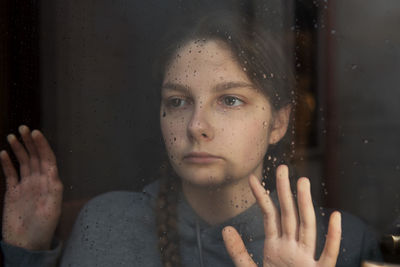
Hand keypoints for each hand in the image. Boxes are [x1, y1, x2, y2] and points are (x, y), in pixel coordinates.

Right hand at [1, 125, 62, 249]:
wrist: (26, 244)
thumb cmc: (43, 229)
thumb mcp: (52, 210)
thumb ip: (54, 192)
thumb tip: (53, 175)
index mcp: (50, 183)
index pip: (47, 159)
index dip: (42, 145)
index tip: (36, 133)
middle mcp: (39, 181)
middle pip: (35, 157)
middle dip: (30, 142)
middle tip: (23, 128)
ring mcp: (26, 186)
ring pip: (23, 162)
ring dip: (18, 149)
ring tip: (12, 136)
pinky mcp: (13, 193)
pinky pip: (10, 174)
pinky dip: (6, 164)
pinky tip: (3, 154)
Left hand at [222, 165, 341, 266]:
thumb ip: (238, 252)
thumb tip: (226, 227)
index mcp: (276, 247)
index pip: (269, 216)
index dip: (261, 197)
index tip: (252, 180)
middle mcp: (292, 248)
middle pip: (288, 215)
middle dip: (285, 192)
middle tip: (282, 168)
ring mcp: (305, 259)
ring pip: (306, 227)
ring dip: (305, 205)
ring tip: (302, 182)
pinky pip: (327, 255)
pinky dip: (332, 238)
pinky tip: (335, 217)